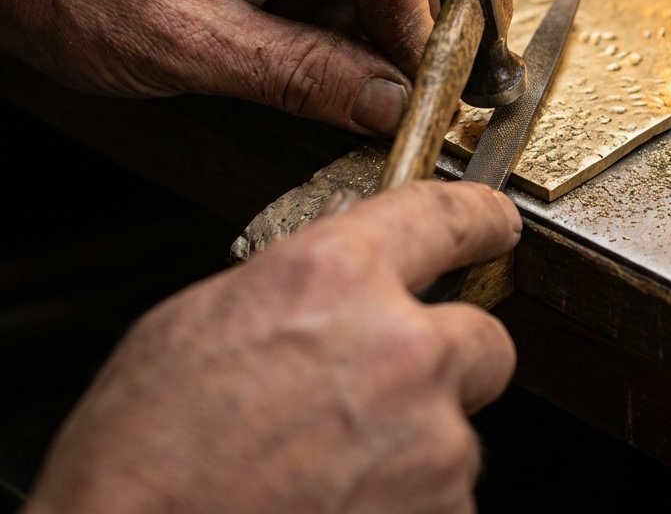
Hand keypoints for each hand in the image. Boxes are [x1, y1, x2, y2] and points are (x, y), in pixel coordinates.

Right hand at [23, 179, 520, 513]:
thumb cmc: (145, 456)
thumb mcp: (205, 320)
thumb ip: (300, 286)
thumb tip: (346, 280)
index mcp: (336, 277)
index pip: (444, 216)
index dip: (480, 215)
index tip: (496, 221)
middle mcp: (401, 350)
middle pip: (483, 338)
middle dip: (448, 359)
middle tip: (390, 389)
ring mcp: (429, 443)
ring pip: (457, 430)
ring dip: (416, 444)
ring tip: (332, 465)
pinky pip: (443, 500)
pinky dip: (406, 503)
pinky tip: (339, 503)